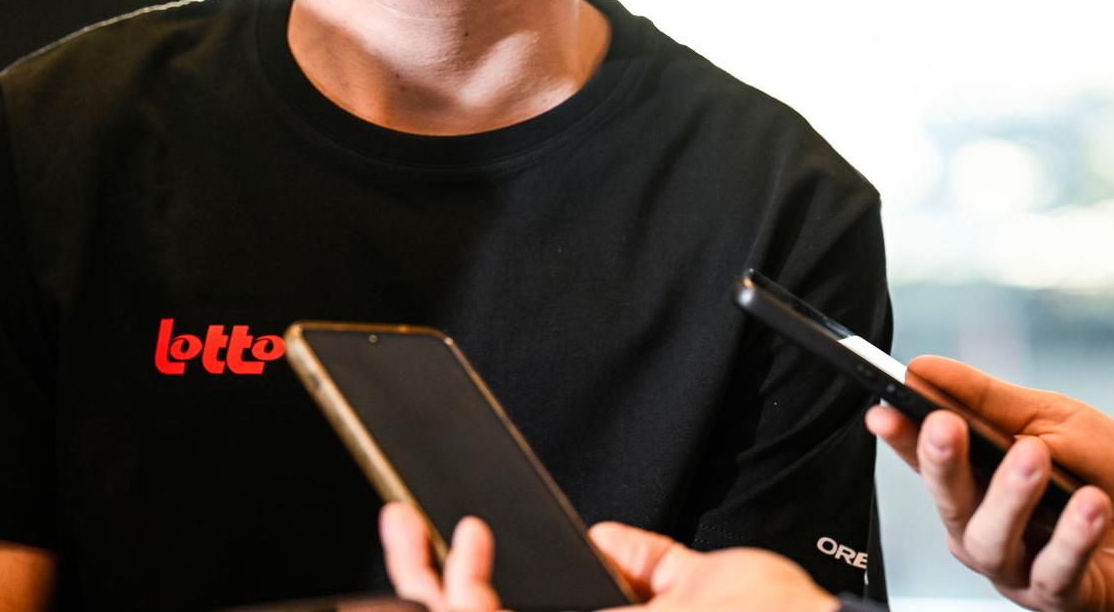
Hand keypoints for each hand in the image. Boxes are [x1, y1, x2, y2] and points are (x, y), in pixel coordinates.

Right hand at [379, 502, 837, 611]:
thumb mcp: (714, 581)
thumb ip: (651, 564)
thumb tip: (605, 542)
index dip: (467, 589)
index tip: (445, 540)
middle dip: (420, 581)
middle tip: (399, 525)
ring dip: (428, 577)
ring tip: (419, 523)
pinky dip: (461, 587)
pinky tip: (470, 538)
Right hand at [866, 356, 1113, 611]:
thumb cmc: (1106, 477)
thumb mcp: (1054, 421)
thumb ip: (991, 402)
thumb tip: (924, 367)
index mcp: (974, 480)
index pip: (925, 456)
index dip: (901, 435)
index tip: (884, 409)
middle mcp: (981, 528)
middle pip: (948, 500)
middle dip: (941, 462)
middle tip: (945, 425)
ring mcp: (1016, 569)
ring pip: (991, 539)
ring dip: (1009, 496)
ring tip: (1034, 457)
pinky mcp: (1059, 598)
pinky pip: (1055, 571)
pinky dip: (1072, 536)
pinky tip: (1091, 504)